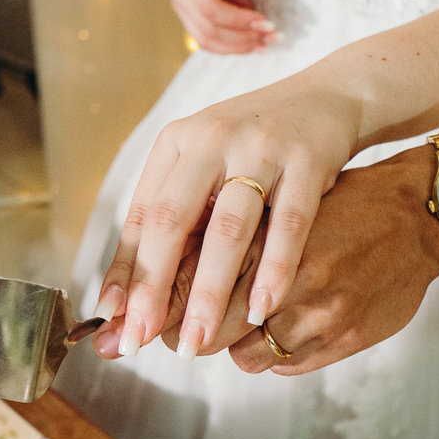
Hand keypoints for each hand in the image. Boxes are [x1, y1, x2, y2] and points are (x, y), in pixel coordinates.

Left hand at [95, 146, 438, 373]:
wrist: (326, 98)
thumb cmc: (253, 147)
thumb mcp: (203, 167)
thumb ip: (169, 221)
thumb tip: (124, 295)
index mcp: (178, 143)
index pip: (142, 215)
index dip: (126, 270)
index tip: (111, 319)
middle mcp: (212, 140)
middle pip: (173, 221)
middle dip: (156, 286)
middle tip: (144, 339)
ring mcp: (261, 148)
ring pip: (228, 229)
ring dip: (211, 290)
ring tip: (199, 340)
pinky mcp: (307, 161)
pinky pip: (289, 224)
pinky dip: (274, 270)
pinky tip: (262, 309)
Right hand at [169, 0, 275, 53]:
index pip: (210, 8)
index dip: (239, 20)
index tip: (266, 21)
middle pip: (209, 30)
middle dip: (243, 38)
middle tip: (274, 36)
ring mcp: (182, 8)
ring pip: (206, 41)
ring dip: (237, 47)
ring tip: (266, 44)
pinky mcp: (189, 16)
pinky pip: (206, 40)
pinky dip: (230, 46)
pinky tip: (253, 43)